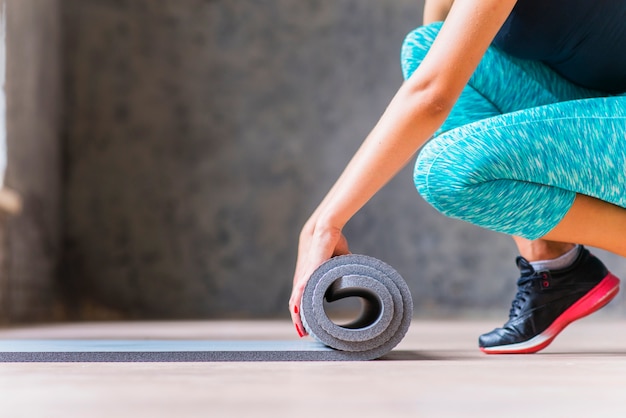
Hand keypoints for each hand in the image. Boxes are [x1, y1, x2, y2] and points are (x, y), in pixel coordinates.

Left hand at [289, 221, 349, 336]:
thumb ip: (344, 270)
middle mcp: (303, 280)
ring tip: (301, 332)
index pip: (303, 301)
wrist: (327, 229)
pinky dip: (298, 305)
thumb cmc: (332, 242)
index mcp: (309, 279)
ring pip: (296, 302)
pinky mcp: (307, 273)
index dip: (305, 314)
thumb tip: (357, 278)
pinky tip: (297, 317)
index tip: (310, 327)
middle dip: (300, 322)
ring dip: (297, 318)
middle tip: (304, 335)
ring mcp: (304, 277)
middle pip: (297, 305)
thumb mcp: (339, 262)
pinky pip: (299, 292)